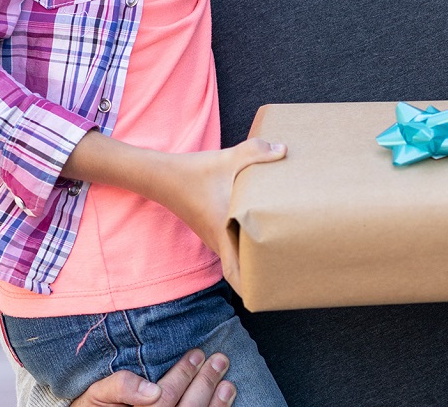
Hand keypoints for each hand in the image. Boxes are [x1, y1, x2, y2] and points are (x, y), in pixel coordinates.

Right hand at [63, 133, 285, 290]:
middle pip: (240, 270)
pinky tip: (261, 232)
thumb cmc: (194, 172)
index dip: (250, 289)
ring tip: (279, 257)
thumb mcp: (229, 159)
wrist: (163, 175)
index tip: (268, 295)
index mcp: (222, 232)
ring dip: (252, 260)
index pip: (235, 274)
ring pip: (235, 256)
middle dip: (259, 277)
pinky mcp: (212, 227)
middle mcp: (217, 240)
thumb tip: (284, 151)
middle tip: (285, 276)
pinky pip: (231, 243)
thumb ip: (256, 152)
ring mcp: (213, 235)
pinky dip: (245, 245)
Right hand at [72, 349, 235, 406]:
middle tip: (218, 360)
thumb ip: (120, 387)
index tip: (196, 354)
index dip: (181, 376)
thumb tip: (152, 390)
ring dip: (216, 404)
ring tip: (228, 383)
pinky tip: (224, 402)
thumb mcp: (96, 395)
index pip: (164, 400)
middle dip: (204, 384)